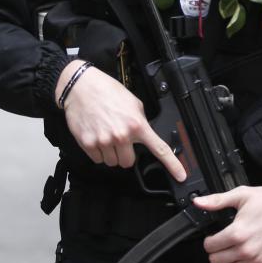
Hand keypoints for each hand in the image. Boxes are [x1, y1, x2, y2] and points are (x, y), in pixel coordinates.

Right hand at [57, 61, 185, 180]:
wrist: (81, 87)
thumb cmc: (106, 91)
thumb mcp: (133, 103)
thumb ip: (141, 121)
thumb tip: (144, 133)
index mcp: (136, 124)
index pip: (159, 149)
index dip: (172, 165)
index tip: (180, 175)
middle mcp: (121, 135)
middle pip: (128, 162)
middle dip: (125, 154)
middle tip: (119, 140)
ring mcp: (104, 141)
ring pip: (112, 162)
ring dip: (110, 153)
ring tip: (106, 134)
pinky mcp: (88, 144)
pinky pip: (97, 159)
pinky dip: (97, 151)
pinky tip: (97, 135)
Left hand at [194, 185, 261, 262]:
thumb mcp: (242, 195)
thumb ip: (217, 200)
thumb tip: (199, 202)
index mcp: (237, 232)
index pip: (210, 246)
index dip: (208, 241)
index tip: (213, 239)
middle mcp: (246, 250)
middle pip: (216, 261)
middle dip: (215, 254)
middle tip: (221, 247)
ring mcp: (257, 261)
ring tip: (229, 259)